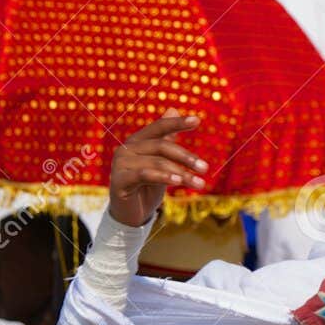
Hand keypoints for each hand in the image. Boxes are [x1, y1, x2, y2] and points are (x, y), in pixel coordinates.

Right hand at [108, 110, 205, 227]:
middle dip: (186, 157)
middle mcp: (125, 150)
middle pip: (161, 146)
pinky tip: (178, 182)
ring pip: (157, 162)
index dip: (177, 123)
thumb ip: (166, 139)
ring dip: (182, 173)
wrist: (130, 214)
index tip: (197, 121)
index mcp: (136, 141)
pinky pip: (144, 175)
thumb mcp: (160, 162)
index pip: (159, 127)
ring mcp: (120, 165)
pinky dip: (163, 177)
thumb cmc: (147, 187)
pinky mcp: (119, 181)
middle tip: (206, 169)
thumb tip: (173, 109)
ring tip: (199, 184)